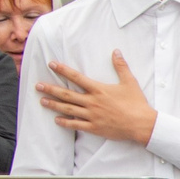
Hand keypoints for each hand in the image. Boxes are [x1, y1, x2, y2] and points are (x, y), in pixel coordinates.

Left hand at [40, 52, 158, 145]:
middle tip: (38, 86)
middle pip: (67, 94)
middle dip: (51, 89)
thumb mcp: (130, 82)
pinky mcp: (94, 127)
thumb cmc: (136, 103)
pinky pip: (76, 125)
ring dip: (54, 104)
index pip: (76, 77)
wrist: (141, 124)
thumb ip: (121, 66)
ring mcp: (92, 115)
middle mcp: (92, 102)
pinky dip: (65, 122)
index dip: (63, 70)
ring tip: (42, 101)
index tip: (52, 64)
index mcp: (99, 90)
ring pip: (68, 109)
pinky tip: (57, 120)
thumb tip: (116, 51)